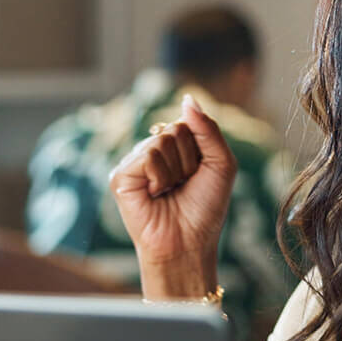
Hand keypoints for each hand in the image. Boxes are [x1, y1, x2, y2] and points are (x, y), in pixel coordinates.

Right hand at [109, 94, 236, 296]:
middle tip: (184, 186)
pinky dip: (160, 177)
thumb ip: (208, 129)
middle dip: (189, 160)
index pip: (188, 123)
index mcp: (174, 147)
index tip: (199, 175)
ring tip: (170, 192)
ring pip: (162, 140)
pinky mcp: (120, 175)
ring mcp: (135, 162)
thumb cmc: (206, 207)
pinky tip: (156, 195)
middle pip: (175, 129)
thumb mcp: (221, 163)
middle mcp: (152, 151)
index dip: (201, 149)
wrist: (189, 241)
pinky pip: (148, 155)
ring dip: (176, 171)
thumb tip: (188, 99)